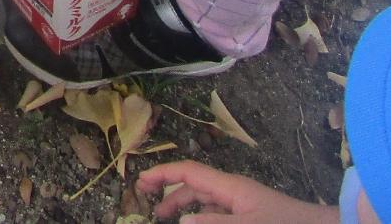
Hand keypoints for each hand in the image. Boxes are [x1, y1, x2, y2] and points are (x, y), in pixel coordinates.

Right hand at [136, 161, 338, 223]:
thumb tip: (182, 222)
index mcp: (231, 187)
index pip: (189, 172)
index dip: (163, 174)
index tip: (140, 182)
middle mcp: (234, 193)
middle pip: (194, 187)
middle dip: (170, 195)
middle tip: (149, 209)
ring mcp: (244, 206)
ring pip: (206, 203)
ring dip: (186, 209)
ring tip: (168, 219)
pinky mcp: (251, 217)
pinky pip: (219, 214)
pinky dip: (204, 217)